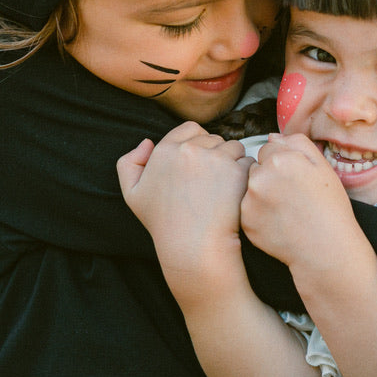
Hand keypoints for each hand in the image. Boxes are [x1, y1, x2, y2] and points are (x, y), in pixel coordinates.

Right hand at [117, 121, 253, 303]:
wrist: (193, 247)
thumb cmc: (164, 223)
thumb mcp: (133, 195)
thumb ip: (129, 164)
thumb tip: (146, 142)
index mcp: (164, 150)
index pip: (190, 128)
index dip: (198, 143)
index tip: (200, 164)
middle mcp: (189, 150)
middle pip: (214, 138)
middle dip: (216, 154)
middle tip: (211, 182)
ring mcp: (214, 159)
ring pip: (234, 147)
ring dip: (233, 162)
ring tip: (223, 188)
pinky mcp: (237, 171)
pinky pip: (248, 162)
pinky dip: (245, 174)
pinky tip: (235, 193)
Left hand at [240, 133, 360, 269]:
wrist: (325, 248)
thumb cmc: (329, 207)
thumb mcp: (323, 167)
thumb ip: (298, 144)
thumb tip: (273, 137)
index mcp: (281, 159)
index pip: (268, 149)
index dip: (282, 163)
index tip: (293, 177)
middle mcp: (261, 177)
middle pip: (257, 167)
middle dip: (269, 176)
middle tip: (290, 195)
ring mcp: (250, 200)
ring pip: (250, 188)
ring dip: (261, 194)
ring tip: (285, 209)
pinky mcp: (246, 221)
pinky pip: (248, 209)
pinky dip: (259, 213)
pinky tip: (278, 221)